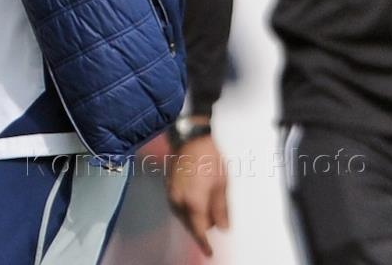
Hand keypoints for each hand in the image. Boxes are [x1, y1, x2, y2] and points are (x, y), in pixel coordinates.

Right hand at [166, 134, 229, 256]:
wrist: (190, 138)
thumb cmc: (209, 159)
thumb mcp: (222, 184)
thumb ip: (221, 208)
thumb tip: (223, 228)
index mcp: (193, 202)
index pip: (198, 230)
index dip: (204, 243)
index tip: (209, 252)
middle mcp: (178, 200)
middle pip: (188, 224)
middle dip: (200, 228)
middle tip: (215, 225)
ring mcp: (171, 193)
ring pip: (182, 215)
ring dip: (193, 218)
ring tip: (207, 213)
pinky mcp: (168, 186)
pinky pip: (177, 205)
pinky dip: (186, 209)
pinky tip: (196, 204)